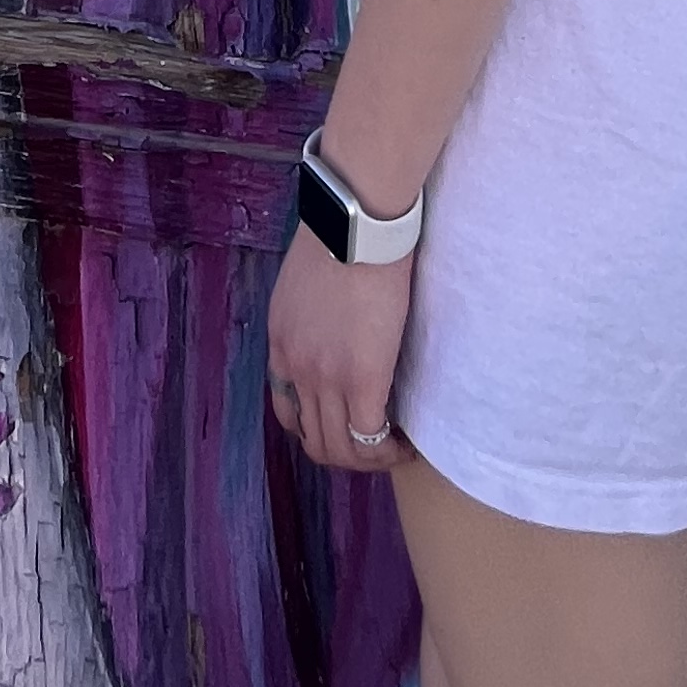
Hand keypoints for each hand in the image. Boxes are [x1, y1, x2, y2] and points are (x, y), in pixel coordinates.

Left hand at [266, 221, 411, 469]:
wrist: (356, 226)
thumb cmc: (340, 237)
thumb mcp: (302, 282)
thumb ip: (308, 315)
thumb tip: (332, 326)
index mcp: (280, 345)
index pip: (288, 411)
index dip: (317, 430)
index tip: (345, 426)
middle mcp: (296, 369)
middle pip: (314, 441)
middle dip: (347, 455)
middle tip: (377, 447)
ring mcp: (325, 378)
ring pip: (340, 449)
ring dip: (369, 460)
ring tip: (395, 449)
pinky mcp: (362, 380)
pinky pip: (370, 437)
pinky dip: (388, 450)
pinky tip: (406, 444)